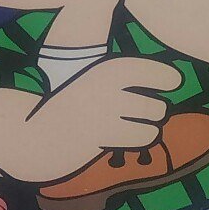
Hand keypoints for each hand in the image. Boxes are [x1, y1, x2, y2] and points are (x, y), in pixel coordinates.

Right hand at [7, 57, 181, 181]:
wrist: (36, 132)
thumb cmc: (72, 105)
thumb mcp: (97, 81)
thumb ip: (128, 82)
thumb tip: (170, 85)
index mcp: (110, 69)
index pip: (156, 72)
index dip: (168, 78)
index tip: (171, 82)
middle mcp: (111, 89)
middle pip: (157, 106)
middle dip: (155, 112)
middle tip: (142, 112)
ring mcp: (107, 116)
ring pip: (153, 126)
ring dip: (149, 129)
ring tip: (133, 128)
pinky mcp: (103, 139)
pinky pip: (140, 140)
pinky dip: (137, 140)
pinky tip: (123, 138)